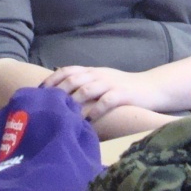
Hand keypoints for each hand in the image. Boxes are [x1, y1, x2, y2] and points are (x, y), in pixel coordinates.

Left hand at [41, 65, 164, 120]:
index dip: (52, 79)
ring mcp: (110, 83)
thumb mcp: (101, 81)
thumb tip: (60, 94)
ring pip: (87, 89)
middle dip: (58, 91)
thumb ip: (84, 84)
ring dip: (73, 101)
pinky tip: (87, 120)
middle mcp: (98, 75)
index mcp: (91, 71)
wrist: (151, 88)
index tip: (39, 92)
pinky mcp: (122, 94)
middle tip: (46, 105)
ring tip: (63, 113)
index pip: (67, 70)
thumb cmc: (122, 87)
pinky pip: (106, 101)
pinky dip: (95, 110)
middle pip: (73, 79)